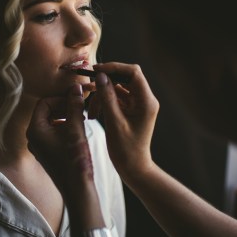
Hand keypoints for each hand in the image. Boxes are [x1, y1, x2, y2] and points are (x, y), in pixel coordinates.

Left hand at [27, 84, 94, 198]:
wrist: (77, 189)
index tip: (75, 100)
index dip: (60, 98)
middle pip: (46, 111)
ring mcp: (39, 146)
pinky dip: (65, 127)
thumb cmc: (74, 159)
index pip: (44, 103)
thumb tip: (76, 87)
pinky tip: (78, 130)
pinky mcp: (47, 152)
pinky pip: (53, 133)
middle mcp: (33, 137)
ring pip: (51, 122)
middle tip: (79, 107)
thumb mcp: (76, 128)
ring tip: (81, 118)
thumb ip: (75, 105)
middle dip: (63, 106)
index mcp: (35, 130)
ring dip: (65, 116)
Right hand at [88, 62, 158, 185]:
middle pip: (125, 77)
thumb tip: (101, 76)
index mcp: (146, 101)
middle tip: (89, 87)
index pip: (133, 72)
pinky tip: (95, 113)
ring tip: (91, 111)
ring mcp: (139, 104)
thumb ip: (107, 97)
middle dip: (106, 81)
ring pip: (118, 88)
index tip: (97, 71)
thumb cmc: (126, 150)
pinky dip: (105, 102)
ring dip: (103, 95)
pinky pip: (117, 97)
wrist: (134, 169)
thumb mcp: (114, 122)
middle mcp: (145, 100)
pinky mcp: (132, 110)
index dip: (115, 67)